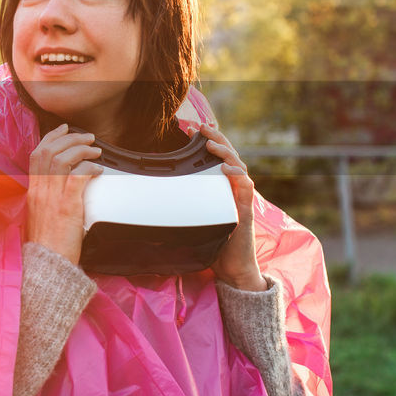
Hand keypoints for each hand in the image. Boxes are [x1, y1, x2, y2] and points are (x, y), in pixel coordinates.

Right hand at [25, 124, 103, 264]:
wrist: (47, 266)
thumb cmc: (47, 246)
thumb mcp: (39, 217)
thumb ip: (46, 199)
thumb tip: (61, 187)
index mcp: (32, 192)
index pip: (37, 155)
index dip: (50, 138)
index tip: (63, 130)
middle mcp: (40, 191)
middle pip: (49, 151)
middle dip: (69, 138)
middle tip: (86, 137)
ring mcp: (52, 198)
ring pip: (63, 159)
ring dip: (81, 149)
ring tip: (95, 149)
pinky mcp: (67, 207)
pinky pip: (78, 177)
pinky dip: (89, 168)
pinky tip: (98, 168)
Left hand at [196, 123, 266, 290]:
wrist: (232, 269)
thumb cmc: (213, 244)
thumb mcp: (194, 219)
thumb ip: (181, 206)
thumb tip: (150, 200)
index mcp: (221, 188)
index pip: (215, 158)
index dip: (206, 141)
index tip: (188, 129)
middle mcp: (233, 189)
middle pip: (228, 155)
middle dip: (214, 138)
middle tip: (199, 126)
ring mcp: (241, 198)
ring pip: (238, 166)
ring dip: (225, 152)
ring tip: (210, 143)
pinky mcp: (246, 210)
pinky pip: (246, 188)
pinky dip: (237, 175)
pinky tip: (226, 169)